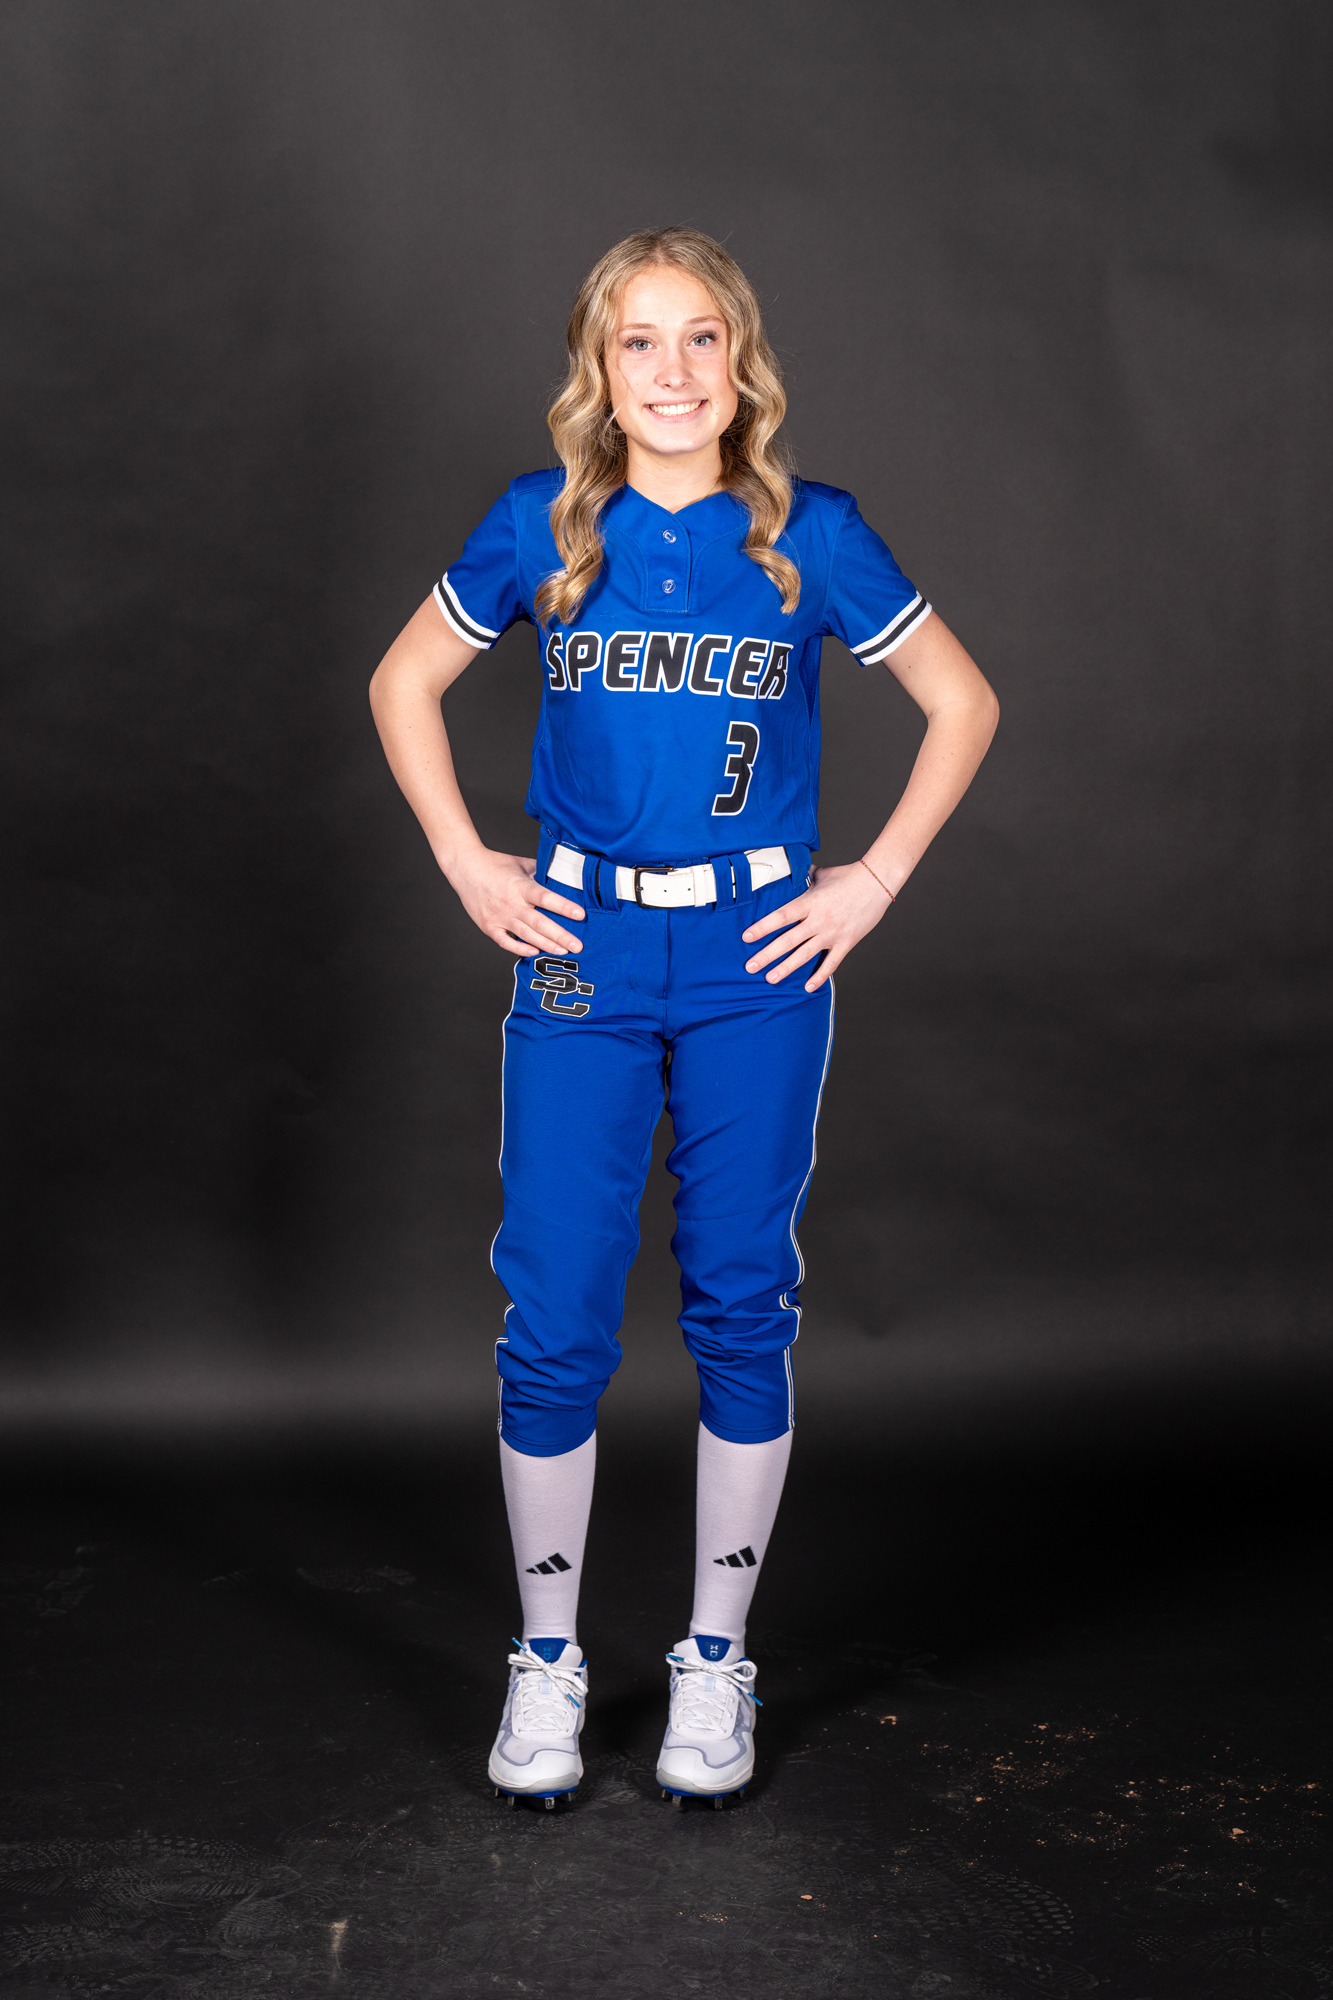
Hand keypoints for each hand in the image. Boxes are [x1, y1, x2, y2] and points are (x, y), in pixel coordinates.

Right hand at [446, 848, 584, 956]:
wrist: (464, 868)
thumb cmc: (495, 865)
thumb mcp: (521, 864)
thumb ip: (541, 872)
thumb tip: (562, 876)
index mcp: (521, 886)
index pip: (546, 898)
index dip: (563, 907)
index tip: (580, 914)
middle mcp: (511, 904)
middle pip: (539, 923)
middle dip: (560, 936)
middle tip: (577, 946)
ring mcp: (499, 917)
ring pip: (527, 935)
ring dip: (546, 945)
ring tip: (563, 952)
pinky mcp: (489, 926)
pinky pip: (506, 942)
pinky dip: (520, 948)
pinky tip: (534, 951)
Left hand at [741, 862, 893, 990]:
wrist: (878, 881)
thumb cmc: (849, 876)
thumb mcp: (821, 874)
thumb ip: (803, 878)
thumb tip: (791, 873)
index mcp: (810, 902)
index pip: (781, 916)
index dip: (763, 927)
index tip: (747, 937)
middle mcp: (819, 920)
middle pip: (788, 940)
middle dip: (767, 955)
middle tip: (750, 967)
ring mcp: (832, 933)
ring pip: (805, 955)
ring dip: (786, 968)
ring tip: (770, 978)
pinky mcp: (846, 942)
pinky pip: (831, 963)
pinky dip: (820, 977)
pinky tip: (807, 987)